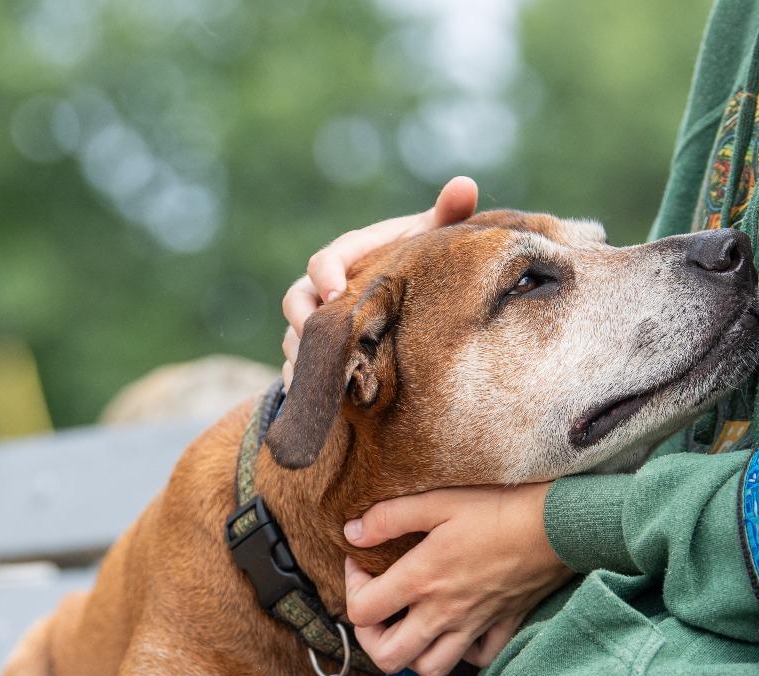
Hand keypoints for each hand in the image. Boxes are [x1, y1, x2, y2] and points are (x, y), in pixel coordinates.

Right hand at [280, 176, 478, 386]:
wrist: (406, 298)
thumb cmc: (417, 263)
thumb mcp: (431, 240)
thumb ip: (447, 214)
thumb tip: (465, 185)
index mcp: (348, 256)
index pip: (325, 260)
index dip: (325, 273)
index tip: (336, 291)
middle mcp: (323, 289)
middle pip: (297, 302)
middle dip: (303, 322)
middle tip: (324, 344)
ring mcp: (315, 323)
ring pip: (292, 340)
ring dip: (304, 359)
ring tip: (323, 381)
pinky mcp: (316, 354)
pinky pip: (297, 370)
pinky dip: (305, 385)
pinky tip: (323, 407)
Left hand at [343, 484, 573, 675]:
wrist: (560, 524)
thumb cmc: (500, 507)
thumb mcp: (439, 500)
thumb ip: (389, 517)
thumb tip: (352, 533)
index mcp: (422, 579)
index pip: (361, 611)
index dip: (350, 588)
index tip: (361, 563)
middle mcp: (444, 613)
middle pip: (389, 657)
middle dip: (371, 637)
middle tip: (377, 607)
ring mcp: (474, 625)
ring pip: (430, 668)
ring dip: (412, 653)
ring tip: (411, 623)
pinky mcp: (503, 626)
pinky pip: (477, 659)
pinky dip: (462, 652)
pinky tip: (457, 628)